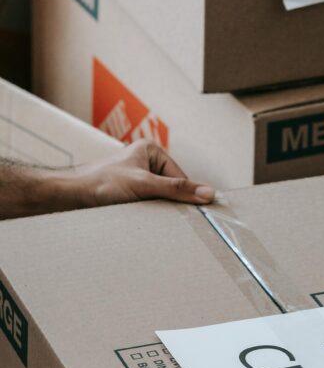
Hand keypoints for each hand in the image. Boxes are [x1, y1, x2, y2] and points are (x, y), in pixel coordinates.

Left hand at [67, 141, 214, 208]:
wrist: (70, 195)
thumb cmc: (101, 183)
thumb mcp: (144, 185)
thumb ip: (177, 189)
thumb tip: (209, 193)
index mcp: (152, 150)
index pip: (181, 177)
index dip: (183, 196)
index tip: (190, 213)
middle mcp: (146, 161)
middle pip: (172, 187)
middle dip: (169, 203)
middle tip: (163, 215)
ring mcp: (138, 177)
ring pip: (160, 198)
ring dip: (157, 210)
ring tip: (145, 213)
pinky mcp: (129, 192)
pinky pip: (148, 204)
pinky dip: (148, 213)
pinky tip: (140, 217)